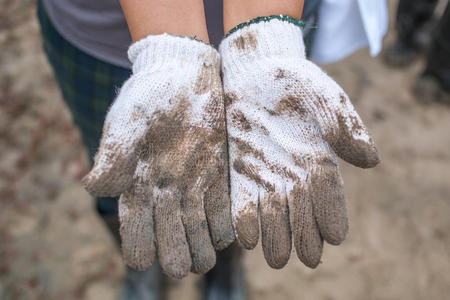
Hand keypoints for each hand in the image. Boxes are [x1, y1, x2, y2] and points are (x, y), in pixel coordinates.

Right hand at [82, 34, 233, 277]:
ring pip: (198, 234)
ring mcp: (194, 188)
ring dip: (201, 250)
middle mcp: (165, 194)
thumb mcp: (127, 122)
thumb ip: (113, 156)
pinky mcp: (218, 178)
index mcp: (136, 186)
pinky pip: (223, 214)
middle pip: (170, 240)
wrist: (185, 75)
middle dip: (176, 258)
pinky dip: (224, 229)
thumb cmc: (150, 97)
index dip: (139, 250)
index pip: (135, 232)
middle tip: (182, 265)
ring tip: (204, 258)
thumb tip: (95, 188)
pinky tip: (226, 237)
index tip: (146, 258)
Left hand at [220, 17, 378, 268]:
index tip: (335, 237)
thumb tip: (369, 160)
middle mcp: (292, 171)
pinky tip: (247, 239)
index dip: (333, 214)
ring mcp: (264, 172)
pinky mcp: (238, 169)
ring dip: (275, 236)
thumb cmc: (297, 82)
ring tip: (277, 259)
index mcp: (319, 157)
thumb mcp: (325, 97)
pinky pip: (241, 199)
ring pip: (272, 211)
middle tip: (307, 260)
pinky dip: (245, 219)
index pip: (330, 192)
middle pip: (301, 209)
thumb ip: (345, 125)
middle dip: (305, 235)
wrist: (256, 70)